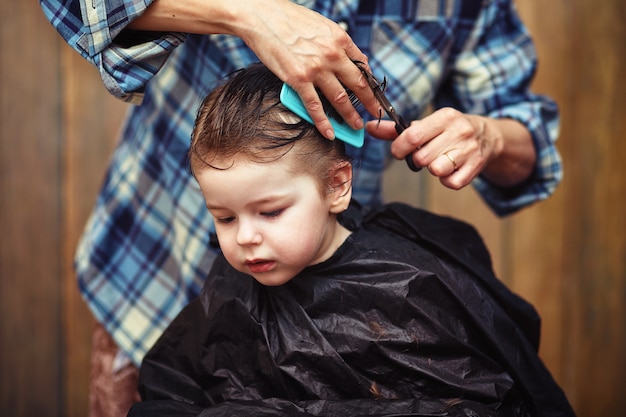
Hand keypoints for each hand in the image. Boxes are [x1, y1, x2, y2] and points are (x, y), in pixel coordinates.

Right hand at [238, 0, 379, 138]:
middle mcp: (332, 54)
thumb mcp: (321, 25)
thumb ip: (336, 43)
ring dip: (350, 115)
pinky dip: (324, 123)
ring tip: (356, 125)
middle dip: (369, 102)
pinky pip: (315, 107)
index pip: (363, 65)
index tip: (374, 92)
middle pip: (358, 84)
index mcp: (340, 38)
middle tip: (375, 113)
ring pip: (340, 99)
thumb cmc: (287, 18)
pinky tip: (330, 132)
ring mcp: (316, 69)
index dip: (370, 82)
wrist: (261, 16)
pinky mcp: (298, 80)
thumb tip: (347, 58)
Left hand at [366, 107, 535, 188]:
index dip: (400, 148)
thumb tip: (369, 127)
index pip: (412, 136)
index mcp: (445, 117)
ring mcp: (469, 149)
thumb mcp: (426, 124)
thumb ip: (396, 129)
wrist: (487, 135)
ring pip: (436, 170)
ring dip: (433, 169)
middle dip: (418, 160)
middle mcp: (459, 131)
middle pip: (422, 157)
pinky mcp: (476, 166)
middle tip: (425, 155)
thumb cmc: (448, 131)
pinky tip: (450, 170)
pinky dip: (447, 180)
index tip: (400, 152)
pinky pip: (451, 183)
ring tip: (438, 161)